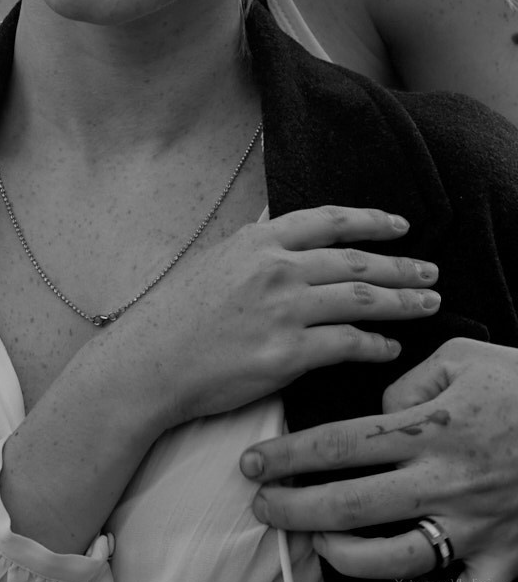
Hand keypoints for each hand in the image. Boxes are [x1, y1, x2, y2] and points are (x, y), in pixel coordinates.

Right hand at [107, 205, 440, 435]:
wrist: (151, 360)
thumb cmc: (179, 313)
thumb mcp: (216, 259)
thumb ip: (254, 243)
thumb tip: (277, 222)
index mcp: (258, 242)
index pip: (328, 221)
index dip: (371, 221)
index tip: (400, 226)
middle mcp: (275, 269)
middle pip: (355, 260)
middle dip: (401, 266)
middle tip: (430, 272)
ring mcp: (283, 312)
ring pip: (361, 300)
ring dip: (401, 303)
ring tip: (427, 305)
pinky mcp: (286, 355)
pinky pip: (347, 346)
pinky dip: (376, 346)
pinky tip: (389, 348)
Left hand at [239, 337, 517, 581]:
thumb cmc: (517, 381)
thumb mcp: (461, 355)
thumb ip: (406, 382)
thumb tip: (375, 411)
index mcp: (428, 428)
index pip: (338, 445)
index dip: (286, 457)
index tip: (253, 463)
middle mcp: (445, 481)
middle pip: (350, 505)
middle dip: (294, 509)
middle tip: (263, 506)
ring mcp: (475, 527)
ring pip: (394, 560)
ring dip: (343, 555)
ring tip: (318, 541)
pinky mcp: (506, 559)